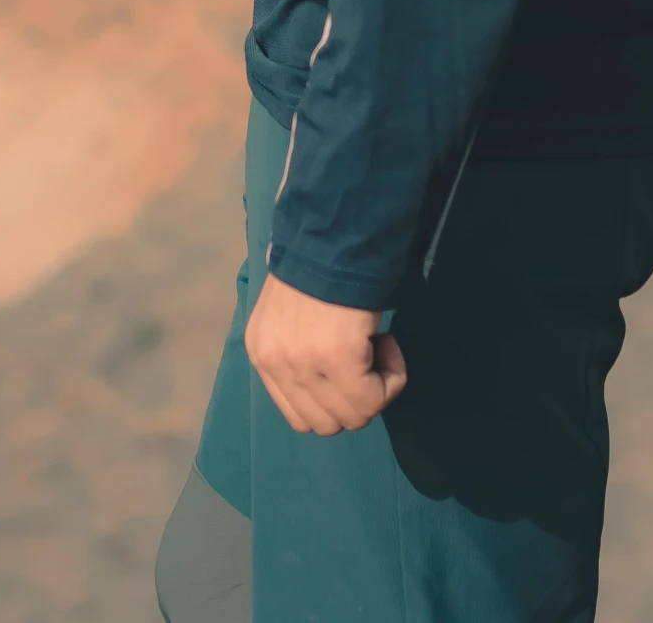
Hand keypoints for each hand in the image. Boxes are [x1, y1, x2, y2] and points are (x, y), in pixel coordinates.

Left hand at [243, 270, 407, 434]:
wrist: (336, 228)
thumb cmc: (320, 263)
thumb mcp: (290, 313)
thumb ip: (297, 351)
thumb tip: (325, 389)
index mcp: (261, 351)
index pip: (297, 415)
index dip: (331, 399)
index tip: (349, 363)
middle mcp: (274, 362)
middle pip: (324, 424)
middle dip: (354, 398)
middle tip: (366, 356)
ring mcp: (303, 363)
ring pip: (352, 417)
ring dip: (375, 388)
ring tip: (376, 344)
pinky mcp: (337, 359)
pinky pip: (374, 399)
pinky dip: (392, 377)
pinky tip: (387, 341)